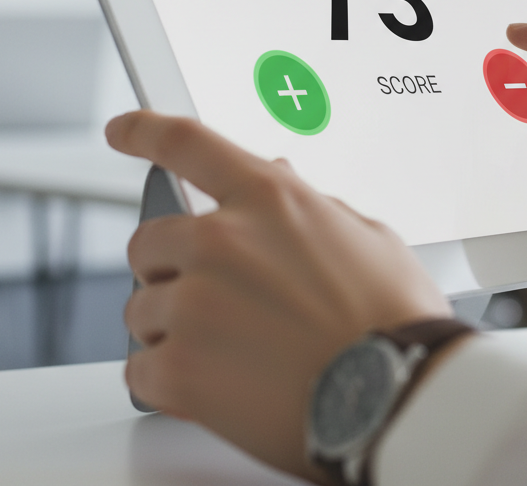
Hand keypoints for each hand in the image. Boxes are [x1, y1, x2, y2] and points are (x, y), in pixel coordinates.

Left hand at [106, 112, 451, 481]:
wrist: (403, 397)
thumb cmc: (396, 320)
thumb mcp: (368, 238)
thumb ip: (310, 205)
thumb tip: (280, 179)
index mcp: (269, 200)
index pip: (187, 144)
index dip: (145, 130)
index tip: (123, 130)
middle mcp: (223, 241)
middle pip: (150, 241)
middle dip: (171, 269)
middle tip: (210, 301)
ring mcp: (196, 304)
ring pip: (141, 309)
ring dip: (172, 330)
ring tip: (230, 354)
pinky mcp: (180, 370)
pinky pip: (140, 370)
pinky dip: (167, 382)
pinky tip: (215, 388)